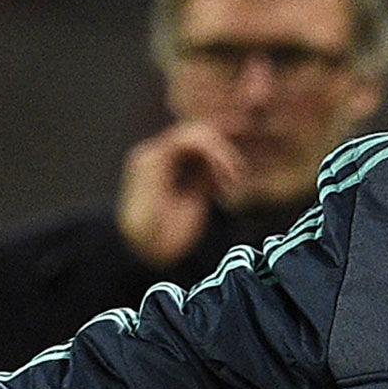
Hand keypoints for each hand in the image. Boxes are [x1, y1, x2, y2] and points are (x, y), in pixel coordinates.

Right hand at [115, 121, 245, 267]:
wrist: (146, 256)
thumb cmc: (170, 235)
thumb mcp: (197, 199)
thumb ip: (207, 176)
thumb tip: (229, 162)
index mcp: (166, 162)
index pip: (197, 139)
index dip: (223, 145)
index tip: (241, 164)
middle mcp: (158, 153)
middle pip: (199, 132)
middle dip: (226, 147)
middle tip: (239, 174)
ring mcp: (152, 154)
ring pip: (197, 132)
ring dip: (222, 152)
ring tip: (233, 177)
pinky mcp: (153, 159)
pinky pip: (189, 140)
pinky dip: (214, 153)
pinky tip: (224, 175)